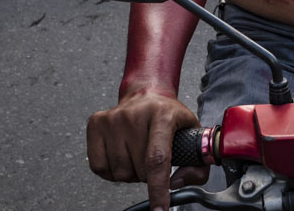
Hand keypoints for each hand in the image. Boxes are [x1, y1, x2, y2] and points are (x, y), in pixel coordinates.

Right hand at [87, 89, 200, 210]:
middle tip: (153, 160)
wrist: (146, 93)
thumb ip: (197, 163)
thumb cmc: (169, 116)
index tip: (160, 208)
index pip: (158, 159)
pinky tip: (122, 156)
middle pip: (139, 170)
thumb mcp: (192, 132)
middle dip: (149, 176)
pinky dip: (112, 172)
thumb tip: (176, 183)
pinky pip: (99, 168)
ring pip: (119, 172)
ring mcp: (113, 118)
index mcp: (163, 114)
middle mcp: (136, 114)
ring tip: (138, 155)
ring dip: (131, 174)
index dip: (158, 188)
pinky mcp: (96, 123)